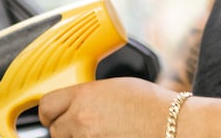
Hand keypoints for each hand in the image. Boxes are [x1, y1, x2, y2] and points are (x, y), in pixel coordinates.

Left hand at [38, 77, 173, 137]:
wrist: (175, 127)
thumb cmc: (153, 106)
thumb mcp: (115, 87)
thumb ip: (89, 95)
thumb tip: (78, 101)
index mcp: (83, 96)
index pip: (46, 105)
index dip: (49, 111)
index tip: (53, 114)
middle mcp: (81, 119)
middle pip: (54, 130)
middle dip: (65, 129)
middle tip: (82, 127)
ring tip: (100, 133)